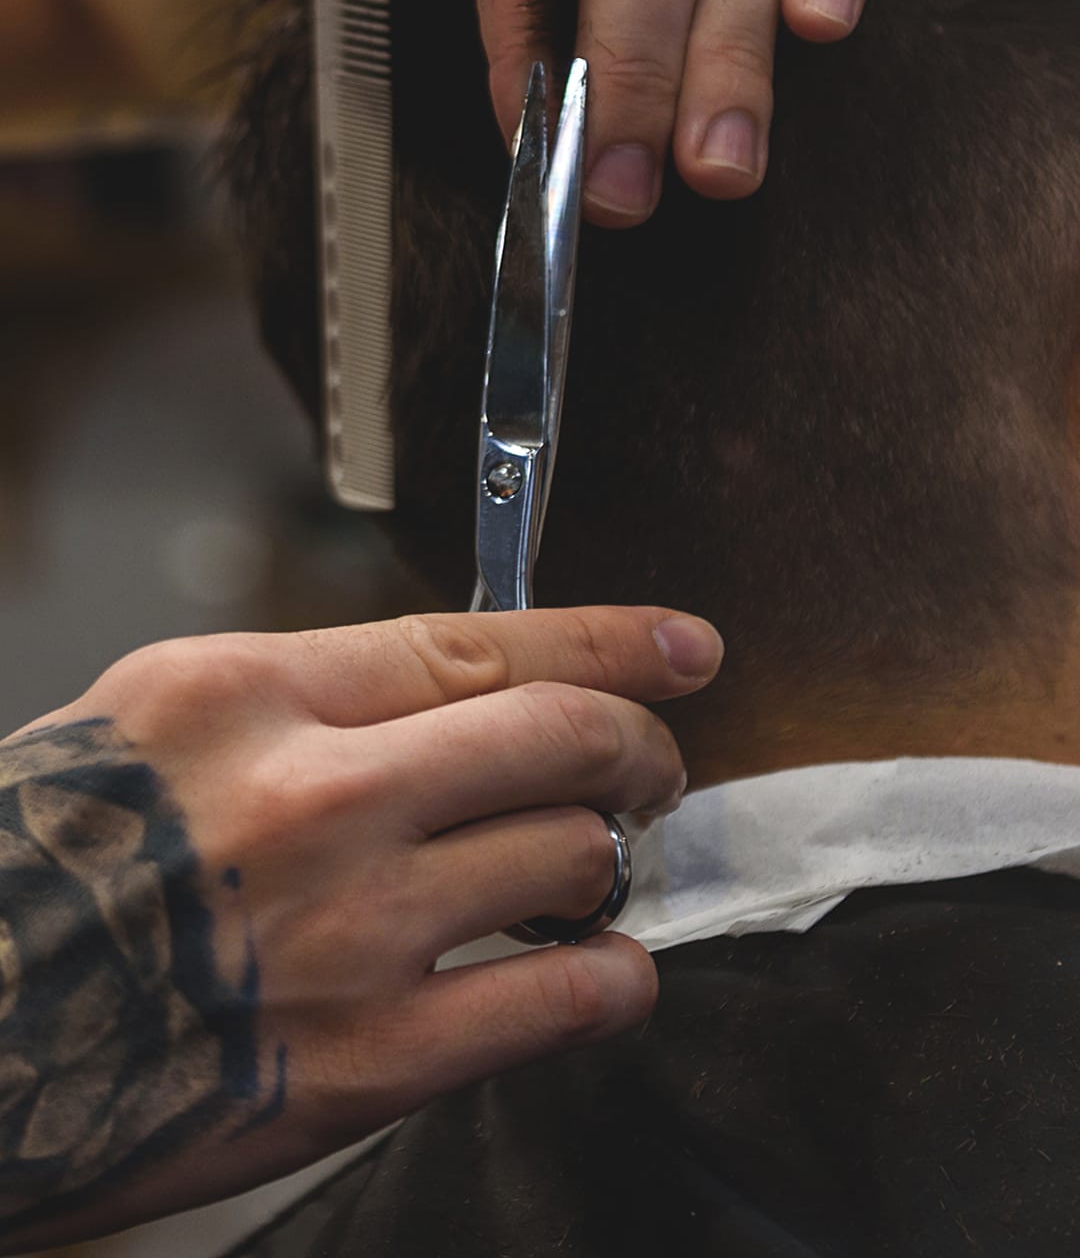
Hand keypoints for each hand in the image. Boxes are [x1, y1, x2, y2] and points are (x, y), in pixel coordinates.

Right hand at [0, 602, 719, 1248]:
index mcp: (252, 695)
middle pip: (558, 737)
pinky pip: (556, 1003)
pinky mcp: (364, 1061)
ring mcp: (347, 930)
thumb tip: (455, 696)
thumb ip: (304, 698)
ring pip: (572, 857)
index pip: (481, 641)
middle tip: (650, 769)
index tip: (680, 647)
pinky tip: (601, 973)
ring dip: (609, 863)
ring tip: (586, 875)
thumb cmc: (41, 875)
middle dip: (639, 747)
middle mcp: (313, 796)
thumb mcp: (151, 725)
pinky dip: (611, 981)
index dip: (610, 640)